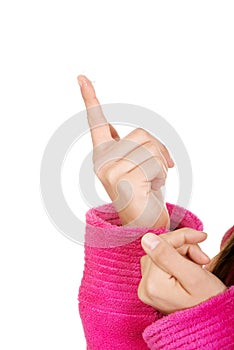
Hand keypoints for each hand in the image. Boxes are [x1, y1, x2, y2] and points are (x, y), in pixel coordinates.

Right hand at [77, 75, 173, 227]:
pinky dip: (162, 175)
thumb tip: (125, 132)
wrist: (144, 222)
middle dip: (160, 150)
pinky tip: (153, 189)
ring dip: (162, 165)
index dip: (91, 99)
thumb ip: (129, 146)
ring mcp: (109, 170)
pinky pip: (154, 163)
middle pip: (142, 134)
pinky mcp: (121, 179)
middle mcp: (101, 161)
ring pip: (150, 149)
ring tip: (154, 182)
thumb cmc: (143, 191)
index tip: (82, 77)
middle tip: (161, 168)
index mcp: (104, 154)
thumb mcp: (138, 163)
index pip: (97, 123)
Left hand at [138, 229, 226, 313]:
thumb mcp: (193, 276)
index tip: (201, 237)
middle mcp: (144, 287)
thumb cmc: (209, 301)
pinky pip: (161, 262)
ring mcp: (146, 288)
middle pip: (160, 248)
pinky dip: (177, 260)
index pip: (161, 244)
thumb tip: (146, 238)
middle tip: (202, 259)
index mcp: (152, 285)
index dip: (182, 238)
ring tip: (197, 265)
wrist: (213, 321)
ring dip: (182, 253)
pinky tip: (189, 268)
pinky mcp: (151, 286)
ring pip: (161, 252)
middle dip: (184, 247)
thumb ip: (167, 255)